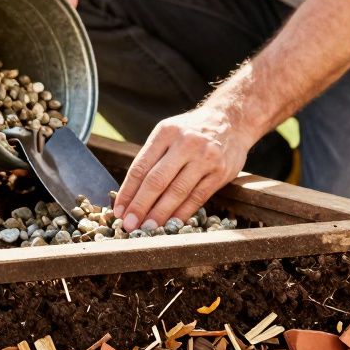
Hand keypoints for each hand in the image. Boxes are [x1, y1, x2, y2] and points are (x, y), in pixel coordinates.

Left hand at [113, 106, 253, 231]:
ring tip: (147, 228)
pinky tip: (170, 225)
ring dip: (160, 214)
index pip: (141, 167)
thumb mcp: (168, 133)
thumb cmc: (191, 131)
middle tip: (129, 224)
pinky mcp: (220, 172)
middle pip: (157, 181)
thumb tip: (130, 194)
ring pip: (177, 192)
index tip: (118, 210)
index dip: (127, 192)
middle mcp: (185, 143)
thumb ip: (151, 158)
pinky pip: (197, 198)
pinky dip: (182, 213)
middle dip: (140, 206)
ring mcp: (205, 158)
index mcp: (166, 132)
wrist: (231, 120)